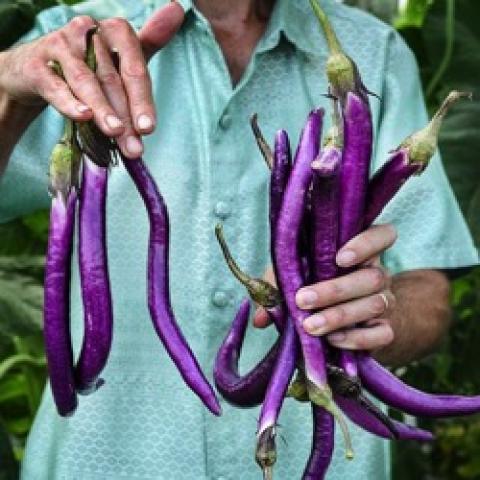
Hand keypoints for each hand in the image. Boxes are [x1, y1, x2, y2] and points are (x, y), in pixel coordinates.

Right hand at [0, 2, 183, 157]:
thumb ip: (150, 41)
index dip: (142, 99)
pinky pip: (55, 85)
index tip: (149, 128)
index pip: (134, 68)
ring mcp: (60, 46)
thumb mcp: (120, 56)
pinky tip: (83, 116)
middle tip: (135, 147)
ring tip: (116, 133)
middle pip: (113, 79)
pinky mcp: (37, 64)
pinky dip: (69, 101)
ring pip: (87, 82)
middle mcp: (87, 33)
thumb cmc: (88, 64)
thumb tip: (178, 9)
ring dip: (103, 110)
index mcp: (112, 31)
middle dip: (126, 117)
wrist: (36, 69)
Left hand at [254, 224, 397, 352]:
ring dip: (339, 316)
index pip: (383, 236)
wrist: (348, 322)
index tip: (339, 257)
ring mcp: (386, 302)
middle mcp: (379, 274)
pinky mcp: (386, 329)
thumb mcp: (295, 280)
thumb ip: (279, 289)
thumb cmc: (316, 288)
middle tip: (302, 300)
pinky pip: (382, 334)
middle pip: (372, 277)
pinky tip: (332, 340)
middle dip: (334, 290)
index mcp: (361, 252)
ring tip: (310, 326)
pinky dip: (356, 338)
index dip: (367, 243)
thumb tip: (260, 318)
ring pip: (374, 304)